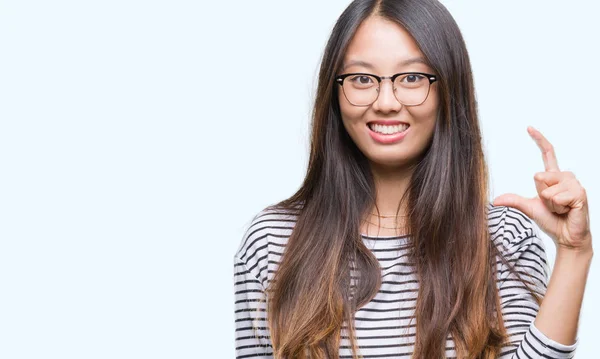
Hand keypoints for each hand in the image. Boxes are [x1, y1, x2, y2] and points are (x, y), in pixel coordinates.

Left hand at [493, 126, 591, 251]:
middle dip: (541, 195)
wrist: (566, 236)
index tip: (528, 127)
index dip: (539, 140)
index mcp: (553, 176)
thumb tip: (495, 201)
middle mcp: (565, 176)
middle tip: (552, 205)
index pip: (547, 153)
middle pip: (539, 177)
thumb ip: (514, 201)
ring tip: (560, 209)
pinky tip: (567, 211)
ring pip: (547, 190)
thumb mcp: (529, 208)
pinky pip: (558, 197)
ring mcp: (574, 184)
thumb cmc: (551, 220)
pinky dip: (558, 207)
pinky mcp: (580, 194)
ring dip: (550, 203)